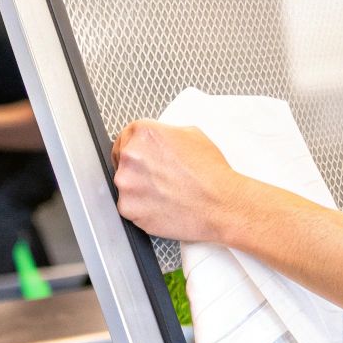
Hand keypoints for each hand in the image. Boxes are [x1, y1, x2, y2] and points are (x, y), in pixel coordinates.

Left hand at [111, 121, 251, 243]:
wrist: (220, 204)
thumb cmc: (211, 173)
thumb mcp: (192, 134)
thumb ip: (164, 134)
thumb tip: (156, 140)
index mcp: (144, 133)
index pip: (125, 137)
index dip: (137, 149)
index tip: (144, 158)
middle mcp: (131, 156)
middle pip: (122, 160)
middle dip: (137, 168)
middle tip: (159, 177)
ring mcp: (126, 184)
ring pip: (125, 185)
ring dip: (139, 189)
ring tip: (165, 192)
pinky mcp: (128, 208)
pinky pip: (129, 207)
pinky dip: (142, 208)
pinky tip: (162, 205)